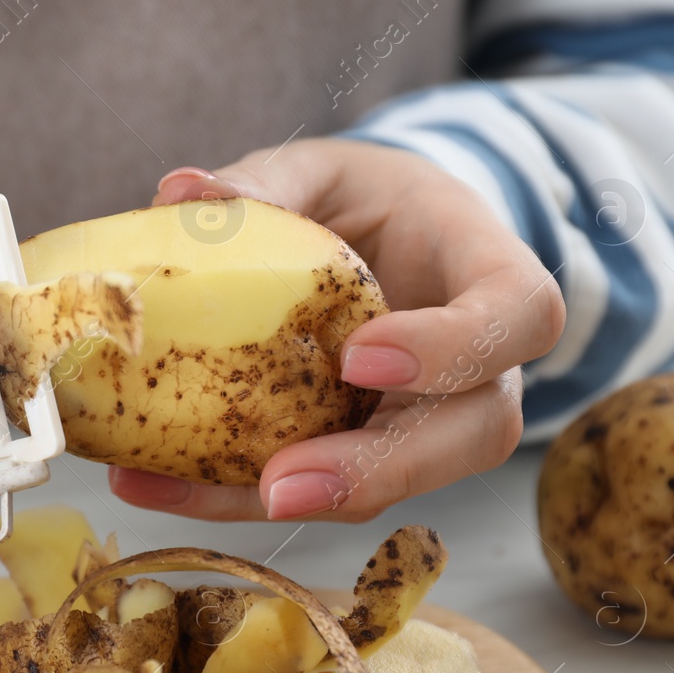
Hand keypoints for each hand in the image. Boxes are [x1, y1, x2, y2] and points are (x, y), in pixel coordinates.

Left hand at [108, 138, 564, 522]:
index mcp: (491, 272)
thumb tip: (182, 192)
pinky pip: (322, 487)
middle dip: (379, 470)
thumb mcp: (322, 172)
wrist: (378, 243)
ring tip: (189, 495)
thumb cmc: (366, 200)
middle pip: (473, 433)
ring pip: (396, 482)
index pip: (519, 316)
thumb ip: (267, 183)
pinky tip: (154, 484)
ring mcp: (430, 419)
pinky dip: (235, 495)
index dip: (453, 348)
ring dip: (296, 501)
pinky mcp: (371, 454)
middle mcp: (483, 366)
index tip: (359, 356)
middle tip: (281, 484)